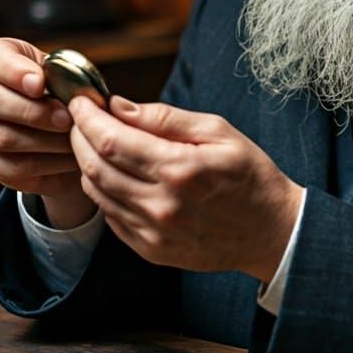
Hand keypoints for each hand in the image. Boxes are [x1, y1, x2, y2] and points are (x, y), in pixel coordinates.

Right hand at [0, 37, 93, 227]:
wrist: (63, 125)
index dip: (12, 70)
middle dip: (32, 111)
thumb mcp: (66, 72)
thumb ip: (66, 76)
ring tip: (77, 139)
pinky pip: (13, 167)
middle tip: (66, 118)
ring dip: (46, 141)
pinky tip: (70, 157)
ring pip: (3, 138)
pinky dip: (48, 164)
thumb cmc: (64, 89)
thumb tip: (78, 97)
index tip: (40, 83)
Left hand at [66, 95, 303, 282]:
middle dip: (80, 137)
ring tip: (98, 144)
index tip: (81, 102)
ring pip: (97, 194)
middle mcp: (161, 204)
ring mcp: (154, 233)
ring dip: (88, 164)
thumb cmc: (250, 175)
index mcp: (179, 169)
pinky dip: (104, 192)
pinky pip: (111, 217)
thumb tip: (119, 106)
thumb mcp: (218, 132)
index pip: (110, 140)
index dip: (87, 118)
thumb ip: (165, 118)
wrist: (272, 231)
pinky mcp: (152, 251)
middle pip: (95, 167)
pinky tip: (117, 176)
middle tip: (82, 119)